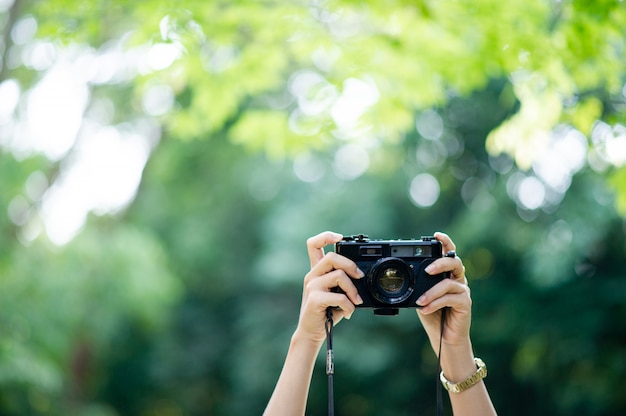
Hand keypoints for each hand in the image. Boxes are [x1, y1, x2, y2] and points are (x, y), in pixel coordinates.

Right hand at [294, 231, 363, 344]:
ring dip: (353, 290)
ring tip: (356, 301)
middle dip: (350, 265)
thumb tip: (361, 275)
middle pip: (332, 256)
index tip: (340, 237)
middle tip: (360, 277)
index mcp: (316, 271)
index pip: (313, 244)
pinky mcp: (314, 299)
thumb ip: (343, 281)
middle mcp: (312, 275)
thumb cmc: (326, 311)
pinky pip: (339, 296)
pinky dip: (349, 305)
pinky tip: (348, 312)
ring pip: (339, 275)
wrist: (312, 332)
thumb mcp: (335, 292)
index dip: (326, 236)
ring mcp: (311, 286)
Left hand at [416, 232, 471, 350]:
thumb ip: (419, 285)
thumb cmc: (433, 315)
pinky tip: (425, 309)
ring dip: (431, 292)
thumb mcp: (421, 296)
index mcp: (447, 274)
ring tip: (420, 301)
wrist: (444, 338)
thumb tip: (405, 277)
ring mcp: (463, 291)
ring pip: (449, 283)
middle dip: (441, 263)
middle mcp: (457, 279)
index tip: (436, 235)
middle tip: (427, 269)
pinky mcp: (465, 303)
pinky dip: (435, 303)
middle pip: (454, 262)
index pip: (449, 253)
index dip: (445, 242)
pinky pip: (450, 298)